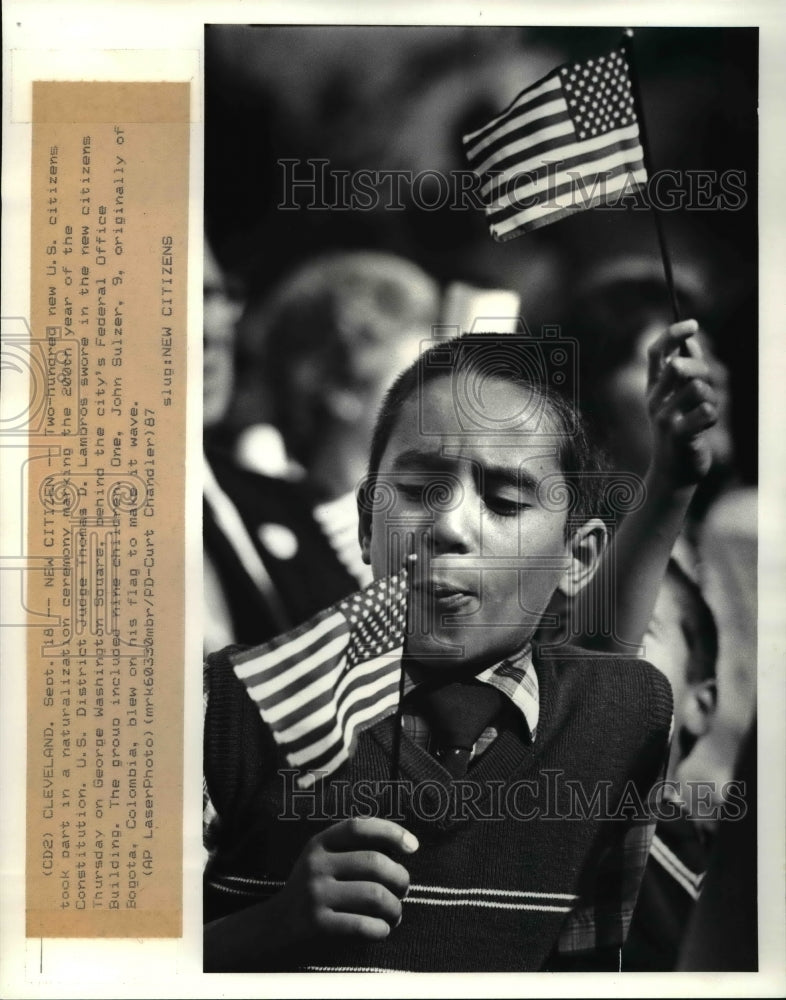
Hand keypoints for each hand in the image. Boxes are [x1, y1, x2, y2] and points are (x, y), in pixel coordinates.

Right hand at [275, 816, 416, 944]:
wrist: (275, 926)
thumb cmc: (315, 889)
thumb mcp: (325, 859)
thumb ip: (355, 847)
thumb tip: (406, 843)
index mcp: (320, 843)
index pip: (359, 827)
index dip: (391, 832)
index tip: (413, 846)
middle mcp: (316, 865)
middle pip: (375, 863)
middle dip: (401, 878)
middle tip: (403, 890)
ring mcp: (315, 895)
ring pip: (375, 895)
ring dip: (395, 907)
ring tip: (394, 913)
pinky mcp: (317, 925)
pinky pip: (364, 925)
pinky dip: (382, 929)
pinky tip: (381, 929)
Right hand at [646, 319, 719, 487]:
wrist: (673, 472)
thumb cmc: (679, 431)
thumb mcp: (677, 399)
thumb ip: (685, 370)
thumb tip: (690, 342)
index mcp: (653, 388)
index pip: (655, 352)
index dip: (672, 333)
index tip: (692, 323)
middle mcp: (654, 400)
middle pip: (679, 365)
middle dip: (701, 369)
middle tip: (706, 385)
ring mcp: (663, 418)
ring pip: (698, 388)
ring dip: (711, 398)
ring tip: (706, 411)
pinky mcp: (678, 435)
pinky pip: (706, 412)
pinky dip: (713, 416)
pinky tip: (706, 426)